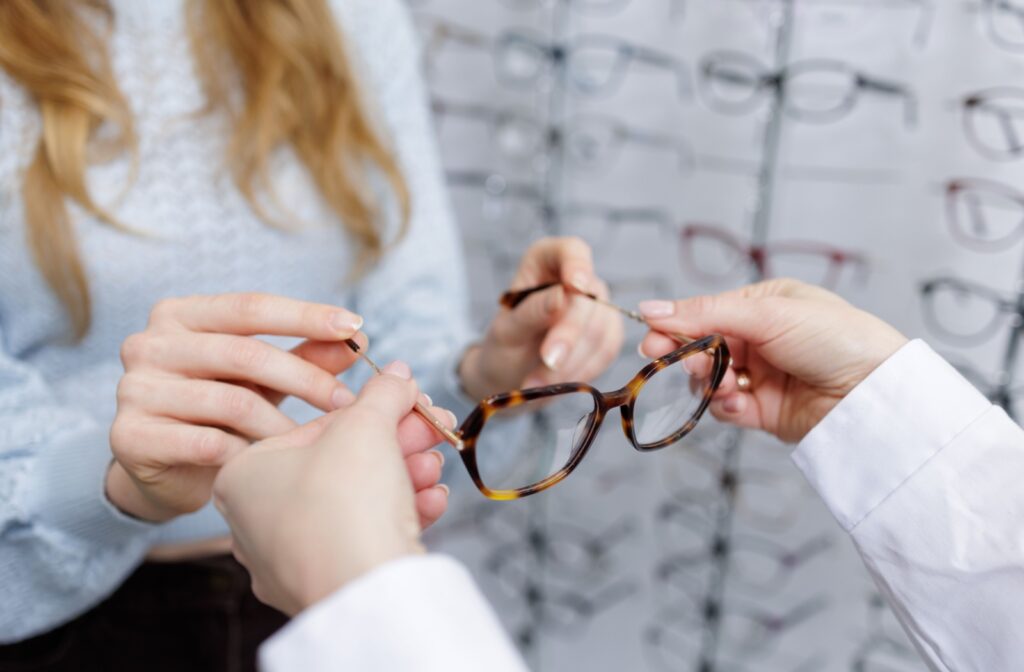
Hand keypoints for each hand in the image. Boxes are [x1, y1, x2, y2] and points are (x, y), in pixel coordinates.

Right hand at [107, 292, 442, 523]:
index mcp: (179, 314)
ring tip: (312, 442)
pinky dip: (245, 454)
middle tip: (347, 404)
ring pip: (229, 401)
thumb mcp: (264, 378)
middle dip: (305, 378)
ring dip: (280, 425)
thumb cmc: (219, 411)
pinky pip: (205, 443)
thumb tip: (359, 339)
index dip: (305, 315)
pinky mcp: (130, 436)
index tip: (354, 326)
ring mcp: (133, 389)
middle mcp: (148, 344)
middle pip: (244, 353)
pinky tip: (269, 465)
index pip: (250, 306)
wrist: (162, 471)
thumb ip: (305, 355)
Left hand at [212, 360, 447, 615]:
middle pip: (339, 465)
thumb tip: (396, 375)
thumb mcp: (367, 426)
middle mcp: (254, 522)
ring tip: (435, 465)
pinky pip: (361, 540)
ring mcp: (288, 561)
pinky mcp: (324, 587)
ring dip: (404, 477)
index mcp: (242, 476)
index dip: (374, 409)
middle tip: (433, 428)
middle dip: (397, 444)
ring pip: (354, 503)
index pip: (316, 427)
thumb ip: (383, 394)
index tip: (410, 401)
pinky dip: (399, 516)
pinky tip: (432, 500)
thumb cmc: (344, 501)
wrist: (365, 591)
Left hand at [459, 237, 624, 398]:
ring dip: (570, 362)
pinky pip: (606, 352)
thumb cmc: (505, 348)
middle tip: (549, 362)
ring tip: (538, 382)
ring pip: (599, 330)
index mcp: (545, 262)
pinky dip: (581, 372)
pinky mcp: (608, 334)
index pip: (571, 250)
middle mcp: (577, 279)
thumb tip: (563, 295)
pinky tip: (557, 382)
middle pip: (588, 299)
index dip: (576, 264)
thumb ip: (532, 313)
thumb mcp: (507, 332)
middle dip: (569, 334)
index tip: (575, 286)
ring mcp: (598, 306)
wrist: (514, 379)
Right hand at [638, 279, 907, 442]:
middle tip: (679, 363)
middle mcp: (761, 339)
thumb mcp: (767, 315)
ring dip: (709, 383)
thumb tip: (651, 308)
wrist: (875, 393)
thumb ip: (704, 314)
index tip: (651, 340)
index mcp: (765, 306)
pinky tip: (740, 402)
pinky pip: (726, 408)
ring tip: (726, 385)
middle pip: (702, 348)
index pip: (706, 313)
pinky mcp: (765, 411)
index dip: (676, 326)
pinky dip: (725, 406)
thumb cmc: (835, 337)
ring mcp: (762, 376)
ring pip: (709, 380)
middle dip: (688, 356)